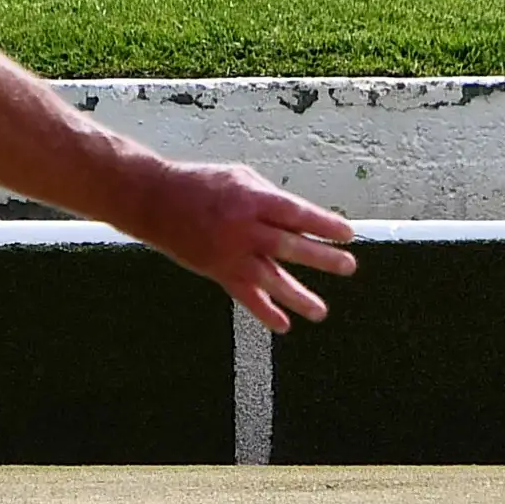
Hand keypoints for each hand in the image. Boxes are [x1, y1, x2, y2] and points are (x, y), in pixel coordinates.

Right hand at [129, 162, 356, 331]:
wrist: (155, 201)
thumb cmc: (203, 184)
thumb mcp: (240, 178)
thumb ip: (271, 199)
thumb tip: (303, 221)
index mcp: (252, 198)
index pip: (296, 213)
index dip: (323, 224)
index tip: (347, 234)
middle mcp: (243, 227)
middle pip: (289, 246)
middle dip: (321, 257)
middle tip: (348, 266)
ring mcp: (230, 252)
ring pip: (270, 279)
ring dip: (298, 296)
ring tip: (321, 311)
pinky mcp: (217, 270)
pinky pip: (244, 295)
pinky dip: (264, 311)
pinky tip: (283, 325)